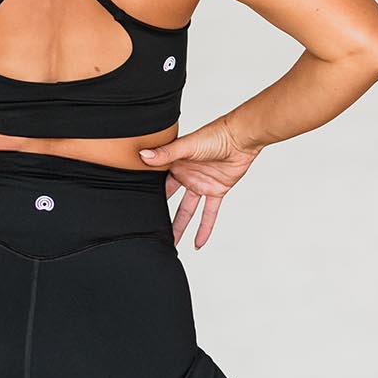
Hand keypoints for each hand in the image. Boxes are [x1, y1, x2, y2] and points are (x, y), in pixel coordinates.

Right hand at [138, 117, 264, 248]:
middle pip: (170, 199)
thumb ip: (166, 153)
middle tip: (149, 228)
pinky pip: (209, 213)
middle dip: (160, 212)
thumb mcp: (187, 145)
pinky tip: (198, 243)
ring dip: (180, 226)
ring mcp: (200, 184)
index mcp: (175, 162)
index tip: (135, 207)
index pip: (158, 181)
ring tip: (171, 242)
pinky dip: (205, 228)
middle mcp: (186, 174)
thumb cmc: (215, 134)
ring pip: (187, 210)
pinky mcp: (216, 190)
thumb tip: (143, 155)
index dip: (148, 193)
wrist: (241, 138)